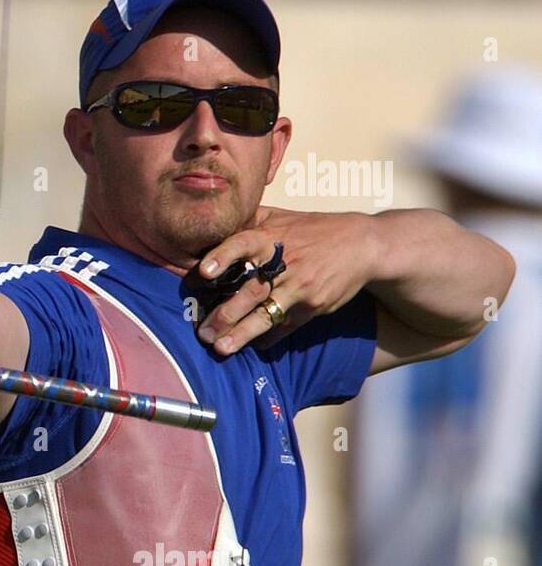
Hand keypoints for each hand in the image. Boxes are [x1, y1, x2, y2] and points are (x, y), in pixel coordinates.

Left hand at [194, 206, 376, 354]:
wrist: (362, 244)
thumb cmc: (313, 229)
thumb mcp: (281, 217)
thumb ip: (248, 221)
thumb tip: (212, 226)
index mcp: (271, 238)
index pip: (242, 243)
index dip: (222, 256)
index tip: (204, 272)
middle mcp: (284, 263)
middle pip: (251, 291)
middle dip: (225, 314)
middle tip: (202, 332)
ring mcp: (299, 287)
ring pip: (266, 314)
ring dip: (242, 334)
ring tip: (220, 349)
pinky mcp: (313, 306)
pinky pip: (286, 326)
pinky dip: (268, 338)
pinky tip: (252, 346)